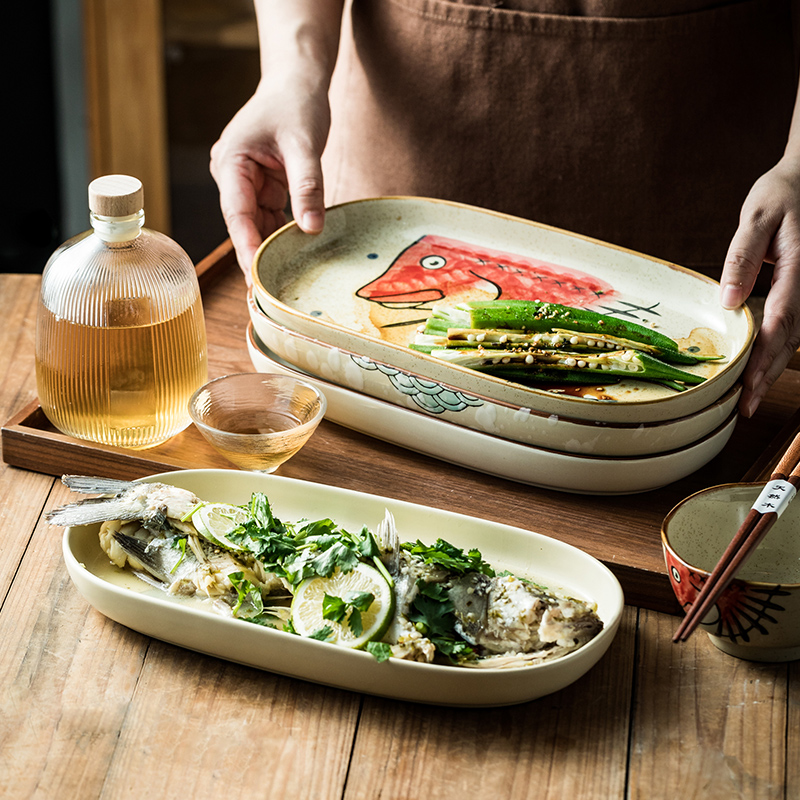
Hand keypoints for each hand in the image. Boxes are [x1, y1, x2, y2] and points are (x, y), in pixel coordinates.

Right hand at [209, 77, 330, 282]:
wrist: (296, 81)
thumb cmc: (296, 103)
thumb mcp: (305, 144)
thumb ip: (308, 186)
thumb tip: (311, 229)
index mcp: (231, 162)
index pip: (235, 213)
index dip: (245, 246)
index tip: (254, 276)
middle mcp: (232, 175)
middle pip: (243, 224)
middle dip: (256, 254)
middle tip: (268, 291)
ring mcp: (246, 183)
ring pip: (257, 224)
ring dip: (271, 247)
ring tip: (285, 280)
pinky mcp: (262, 186)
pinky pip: (271, 217)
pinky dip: (283, 234)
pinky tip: (294, 255)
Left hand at [720, 156, 799, 416]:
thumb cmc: (783, 193)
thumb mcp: (757, 216)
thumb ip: (743, 257)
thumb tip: (727, 301)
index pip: (781, 321)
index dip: (764, 356)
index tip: (747, 383)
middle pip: (790, 338)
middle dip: (767, 375)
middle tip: (745, 406)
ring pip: (794, 336)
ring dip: (772, 367)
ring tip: (749, 396)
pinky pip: (792, 323)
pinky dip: (776, 348)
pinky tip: (760, 367)